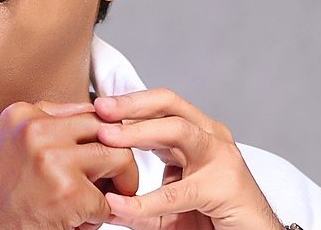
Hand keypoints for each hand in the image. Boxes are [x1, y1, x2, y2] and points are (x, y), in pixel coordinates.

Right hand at [0, 100, 138, 229]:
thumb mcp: (6, 143)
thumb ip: (39, 125)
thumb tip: (83, 118)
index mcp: (22, 113)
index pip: (84, 110)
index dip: (100, 137)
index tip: (101, 153)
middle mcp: (36, 129)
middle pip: (106, 128)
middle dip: (118, 153)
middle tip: (117, 177)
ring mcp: (54, 159)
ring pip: (118, 157)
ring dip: (120, 182)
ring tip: (107, 199)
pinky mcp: (69, 191)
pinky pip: (108, 200)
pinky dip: (100, 216)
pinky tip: (79, 222)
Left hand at [94, 88, 283, 229]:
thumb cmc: (211, 221)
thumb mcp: (167, 207)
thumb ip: (137, 200)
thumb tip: (101, 202)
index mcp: (196, 133)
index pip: (159, 105)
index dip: (127, 103)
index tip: (95, 106)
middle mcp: (210, 137)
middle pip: (169, 104)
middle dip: (131, 104)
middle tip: (100, 108)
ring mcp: (222, 157)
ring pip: (177, 131)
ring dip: (137, 131)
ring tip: (107, 137)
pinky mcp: (225, 187)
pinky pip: (177, 192)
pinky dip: (144, 200)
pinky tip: (120, 204)